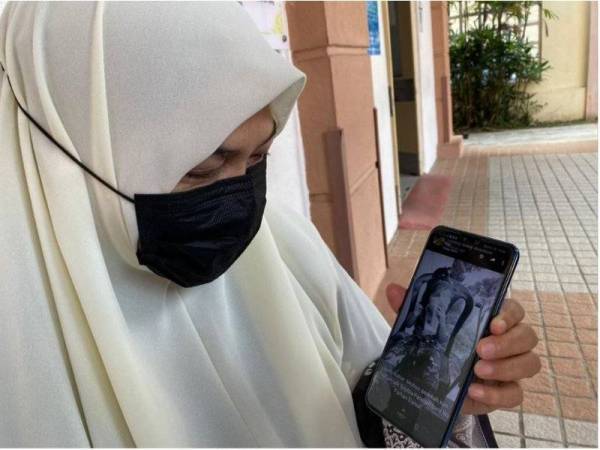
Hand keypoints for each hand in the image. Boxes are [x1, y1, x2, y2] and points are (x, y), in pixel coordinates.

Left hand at [385, 283, 540, 414]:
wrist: (439, 380)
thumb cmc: (442, 343)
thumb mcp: (426, 326)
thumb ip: (413, 307)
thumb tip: (393, 289)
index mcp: (495, 318)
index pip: (515, 309)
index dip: (509, 315)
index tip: (493, 323)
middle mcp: (510, 341)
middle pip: (527, 336)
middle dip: (506, 343)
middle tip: (479, 349)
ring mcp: (512, 367)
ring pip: (529, 363)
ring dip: (506, 367)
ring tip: (478, 370)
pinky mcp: (507, 391)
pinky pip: (515, 394)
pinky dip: (496, 395)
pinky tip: (474, 392)